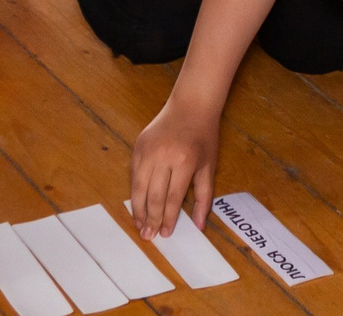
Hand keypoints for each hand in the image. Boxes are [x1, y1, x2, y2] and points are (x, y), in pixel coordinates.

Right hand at [128, 99, 218, 239]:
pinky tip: (136, 204)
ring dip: (138, 209)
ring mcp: (148, 150)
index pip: (172, 199)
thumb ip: (204, 198)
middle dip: (151, 218)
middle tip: (148, 236)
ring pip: (138, 187)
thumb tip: (200, 226)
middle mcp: (164, 157)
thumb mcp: (209, 167)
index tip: (165, 234)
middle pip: (153, 196)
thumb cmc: (203, 137)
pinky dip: (134, 191)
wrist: (190, 106)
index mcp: (184, 162)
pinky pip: (134, 174)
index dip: (168, 219)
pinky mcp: (139, 146)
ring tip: (139, 225)